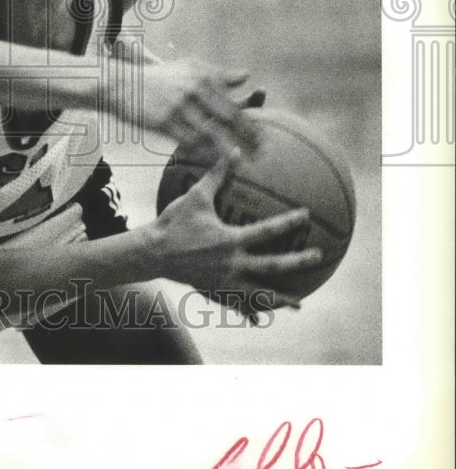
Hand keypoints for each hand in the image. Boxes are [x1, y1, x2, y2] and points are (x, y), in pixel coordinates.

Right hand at [110, 43, 259, 164]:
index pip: (233, 103)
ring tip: (241, 162)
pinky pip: (188, 140)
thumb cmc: (160, 78)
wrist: (124, 84)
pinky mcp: (164, 120)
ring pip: (210, 133)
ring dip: (227, 149)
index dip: (251, 123)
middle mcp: (194, 89)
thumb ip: (219, 74)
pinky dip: (202, 151)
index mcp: (204, 77)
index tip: (263, 138)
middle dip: (247, 138)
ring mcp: (179, 106)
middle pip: (228, 118)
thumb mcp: (189, 67)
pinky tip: (211, 160)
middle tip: (260, 154)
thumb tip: (247, 76)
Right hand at [149, 155, 320, 311]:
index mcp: (230, 241)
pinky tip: (258, 317)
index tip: (306, 215)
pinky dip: (249, 310)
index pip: (267, 231)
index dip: (289, 222)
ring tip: (298, 304)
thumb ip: (217, 174)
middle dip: (297, 262)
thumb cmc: (173, 222)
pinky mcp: (213, 291)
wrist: (151, 253)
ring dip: (280, 299)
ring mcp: (223, 281)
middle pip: (272, 266)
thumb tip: (235, 151)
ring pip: (258, 293)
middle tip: (318, 257)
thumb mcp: (196, 195)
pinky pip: (236, 303)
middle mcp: (231, 264)